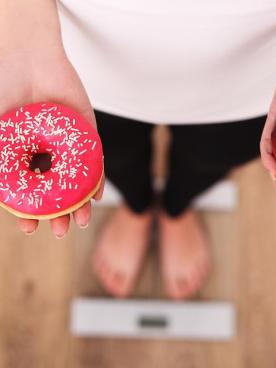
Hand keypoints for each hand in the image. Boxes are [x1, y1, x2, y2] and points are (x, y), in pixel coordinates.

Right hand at [0, 48, 104, 236]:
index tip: (29, 229)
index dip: (28, 213)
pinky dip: (96, 178)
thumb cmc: (2, 91)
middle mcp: (46, 155)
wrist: (27, 57)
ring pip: (76, 182)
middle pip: (55, 192)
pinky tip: (96, 195)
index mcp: (23, 156)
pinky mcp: (87, 134)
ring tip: (81, 222)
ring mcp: (67, 146)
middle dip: (57, 214)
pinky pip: (94, 161)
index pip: (28, 193)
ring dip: (79, 204)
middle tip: (59, 231)